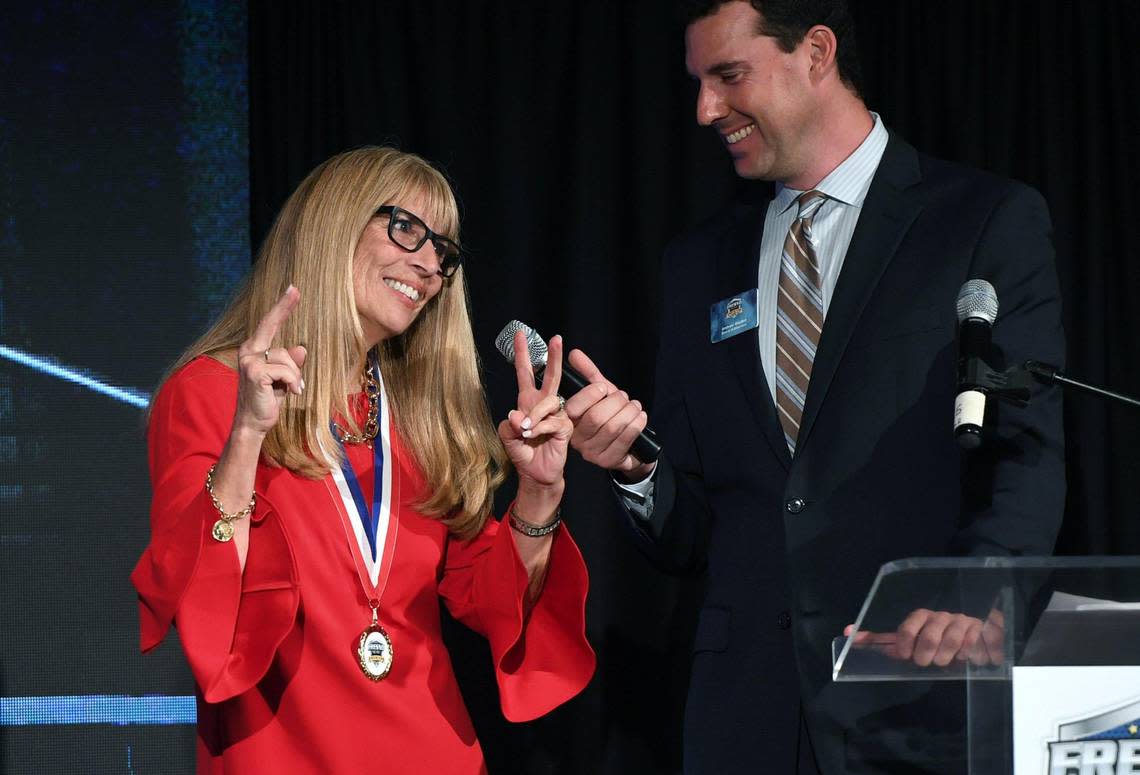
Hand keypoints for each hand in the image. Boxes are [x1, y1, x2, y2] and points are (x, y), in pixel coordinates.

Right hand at [233, 285, 307, 436]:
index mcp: (254, 350)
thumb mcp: (284, 379)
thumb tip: (301, 348)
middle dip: (283, 307)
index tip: (292, 289)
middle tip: (295, 289)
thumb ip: (290, 363)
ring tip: (290, 389)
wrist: (253, 423)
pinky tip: (290, 393)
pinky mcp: (255, 373)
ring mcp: (249, 361)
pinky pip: (287, 371)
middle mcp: (248, 351)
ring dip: (295, 376)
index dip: (280, 307)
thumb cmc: (268, 400)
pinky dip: (293, 383)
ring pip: (287, 357)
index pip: (268, 324)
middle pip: (270, 325)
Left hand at [498, 330, 571, 488]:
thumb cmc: (523, 453)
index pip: (525, 373)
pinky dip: (541, 428)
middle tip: (557, 338)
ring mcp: (557, 414)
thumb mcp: (508, 437)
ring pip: (547, 402)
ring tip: (526, 431)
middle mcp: (543, 404)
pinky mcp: (565, 426)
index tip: (520, 334)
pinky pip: (552, 421)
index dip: (522, 354)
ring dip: (534, 415)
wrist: (536, 473)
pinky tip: (535, 435)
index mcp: (527, 401)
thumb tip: (519, 415)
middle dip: (553, 356)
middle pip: (551, 376)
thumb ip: (510, 425)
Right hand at [564, 348, 652, 479]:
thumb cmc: (611, 416)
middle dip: (615, 402)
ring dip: (629, 412)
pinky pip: (624, 439)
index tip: (603, 387)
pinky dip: (636, 424)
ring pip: (612, 427)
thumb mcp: (601, 395)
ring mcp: (592, 453)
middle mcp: (577, 439)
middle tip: (624, 398)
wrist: (630, 445)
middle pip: (596, 417)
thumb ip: (588, 374)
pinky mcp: (609, 461)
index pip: (573, 408)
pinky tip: (641, 417)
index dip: (590, 394)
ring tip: (635, 406)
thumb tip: (574, 353)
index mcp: (570, 421)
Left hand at [844, 608, 1004, 666]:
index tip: (905, 655)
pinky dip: (967, 656)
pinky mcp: (980, 630)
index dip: (904, 643)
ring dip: (947, 657)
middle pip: (930, 637)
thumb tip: (847, 634)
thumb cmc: (932, 636)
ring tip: (944, 661)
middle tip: (924, 662)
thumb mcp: (907, 638)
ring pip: (952, 643)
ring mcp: (961, 622)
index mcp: (921, 617)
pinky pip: (973, 646)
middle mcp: (940, 616)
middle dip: (926, 654)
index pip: (908, 627)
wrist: (972, 629)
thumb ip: (881, 639)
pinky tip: (965, 658)